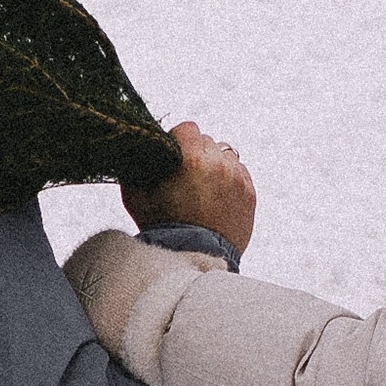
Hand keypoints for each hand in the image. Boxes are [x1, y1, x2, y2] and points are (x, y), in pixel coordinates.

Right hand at [127, 118, 255, 254]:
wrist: (192, 257)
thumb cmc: (161, 227)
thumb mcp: (135, 195)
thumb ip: (136, 167)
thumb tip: (135, 150)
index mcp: (192, 158)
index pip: (188, 128)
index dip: (177, 140)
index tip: (173, 155)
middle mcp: (218, 163)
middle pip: (207, 141)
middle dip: (196, 154)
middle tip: (186, 176)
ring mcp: (237, 178)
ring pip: (226, 156)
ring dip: (215, 165)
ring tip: (202, 188)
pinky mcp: (250, 194)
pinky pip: (240, 173)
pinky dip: (229, 180)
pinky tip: (216, 197)